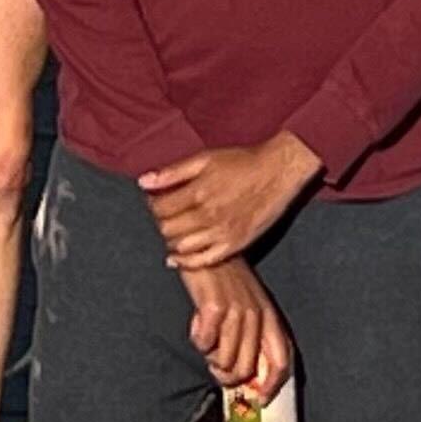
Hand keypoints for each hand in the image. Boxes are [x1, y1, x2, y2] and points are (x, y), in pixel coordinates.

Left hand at [140, 134, 322, 270]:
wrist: (277, 172)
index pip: (160, 209)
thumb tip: (143, 181)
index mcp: (198, 192)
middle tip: (165, 216)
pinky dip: (186, 262)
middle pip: (168, 230)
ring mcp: (222, 233)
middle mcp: (208, 216)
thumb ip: (172, 172)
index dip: (153, 205)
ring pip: (182, 247)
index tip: (156, 201)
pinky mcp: (234, 245)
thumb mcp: (205, 159)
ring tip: (174, 231)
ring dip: (171, 241)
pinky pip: (203, 261)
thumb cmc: (242, 162)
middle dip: (161, 222)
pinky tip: (178, 257)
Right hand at [181, 260, 293, 397]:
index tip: (261, 399)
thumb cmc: (223, 278)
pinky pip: (205, 344)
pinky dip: (198, 340)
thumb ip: (249, 332)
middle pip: (248, 368)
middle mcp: (256, 315)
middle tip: (215, 366)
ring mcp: (236, 311)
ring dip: (211, 358)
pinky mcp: (214, 308)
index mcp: (268, 315)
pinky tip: (196, 326)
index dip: (273, 384)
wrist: (204, 245)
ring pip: (225, 360)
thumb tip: (245, 371)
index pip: (280, 358)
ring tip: (205, 342)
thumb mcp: (246, 303)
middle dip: (228, 376)